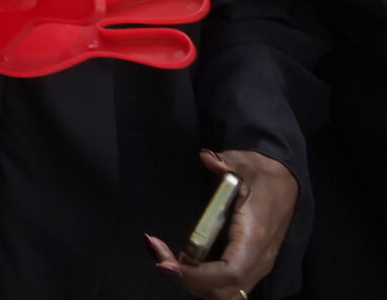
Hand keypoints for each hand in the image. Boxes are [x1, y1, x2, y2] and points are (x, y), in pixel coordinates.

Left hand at [147, 149, 295, 298]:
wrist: (286, 184)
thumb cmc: (265, 176)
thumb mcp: (247, 164)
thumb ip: (227, 162)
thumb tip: (207, 157)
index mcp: (256, 238)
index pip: (229, 271)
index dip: (196, 274)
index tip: (164, 263)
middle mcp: (257, 260)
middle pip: (222, 289)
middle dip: (187, 280)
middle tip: (157, 256)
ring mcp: (254, 266)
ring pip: (223, 292)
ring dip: (192, 282)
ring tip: (165, 258)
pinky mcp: (248, 266)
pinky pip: (225, 286)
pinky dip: (201, 281)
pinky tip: (181, 262)